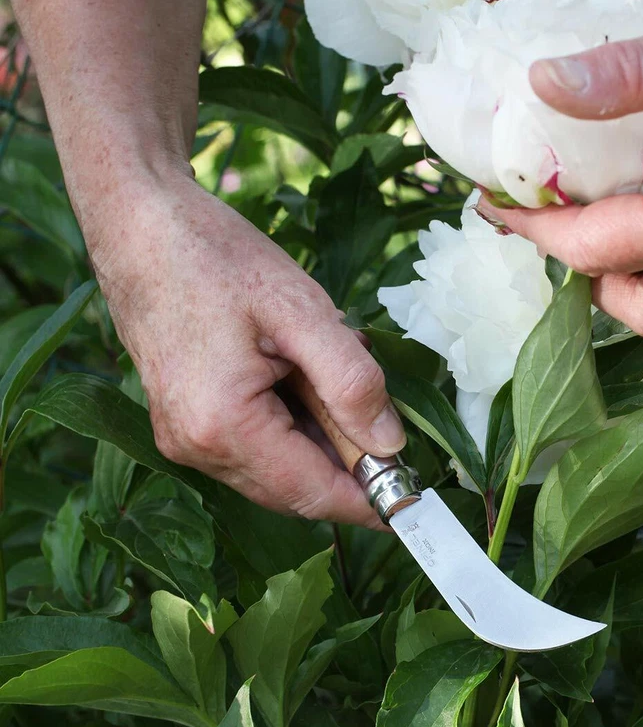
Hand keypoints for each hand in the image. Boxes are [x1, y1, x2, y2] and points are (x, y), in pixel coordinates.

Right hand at [91, 170, 403, 527]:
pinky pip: (253, 444)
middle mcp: (196, 447)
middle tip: (380, 405)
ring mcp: (183, 437)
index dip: (369, 500)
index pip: (312, 493)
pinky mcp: (183, 420)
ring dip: (321, 435)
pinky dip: (292, 422)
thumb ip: (352, 383)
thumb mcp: (303, 312)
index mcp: (223, 427)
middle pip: (294, 487)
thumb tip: (390, 445)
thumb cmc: (217, 258)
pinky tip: (303, 370)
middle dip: (347, 460)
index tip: (416, 500)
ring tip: (333, 367)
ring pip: (276, 467)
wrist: (141, 226)